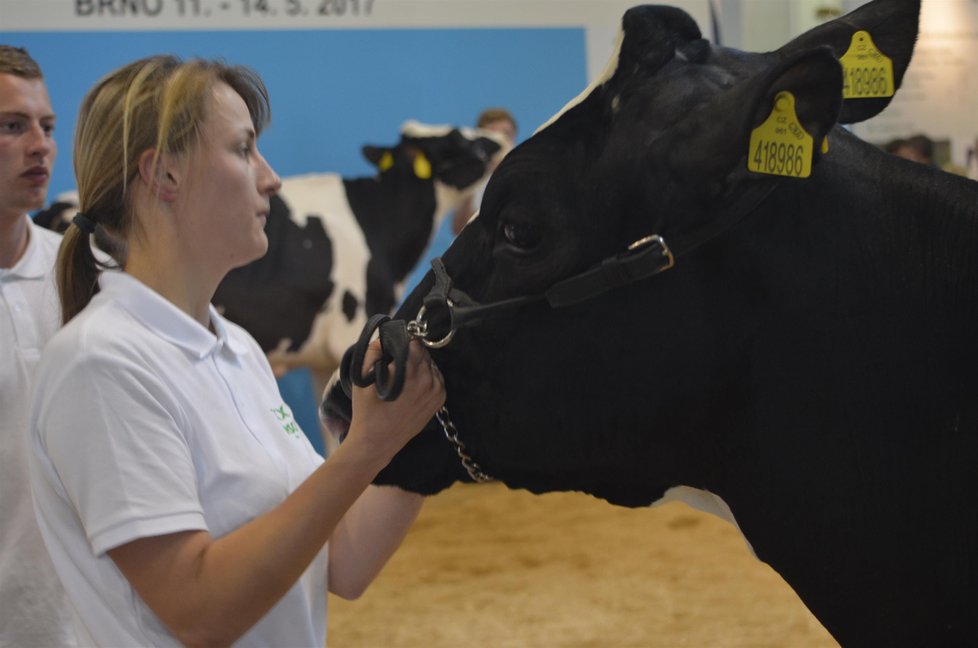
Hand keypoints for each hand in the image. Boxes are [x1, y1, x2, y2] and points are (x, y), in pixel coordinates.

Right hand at [347, 339, 444, 462]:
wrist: (377, 442)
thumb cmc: (366, 411)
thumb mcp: (363, 379)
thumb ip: (372, 352)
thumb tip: (383, 338)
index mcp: (410, 373)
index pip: (414, 343)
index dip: (403, 342)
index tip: (393, 349)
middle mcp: (427, 381)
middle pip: (423, 353)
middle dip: (410, 354)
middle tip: (395, 365)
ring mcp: (436, 391)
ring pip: (430, 364)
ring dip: (418, 365)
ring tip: (402, 378)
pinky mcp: (439, 400)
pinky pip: (436, 377)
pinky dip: (426, 377)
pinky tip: (411, 386)